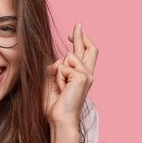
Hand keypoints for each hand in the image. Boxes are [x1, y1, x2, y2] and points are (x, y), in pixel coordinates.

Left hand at [43, 22, 97, 142]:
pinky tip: (62, 89)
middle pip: (90, 48)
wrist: (59, 118)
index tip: (72, 33)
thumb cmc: (54, 104)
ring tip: (60, 88)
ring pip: (68, 57)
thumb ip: (56, 68)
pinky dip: (58, 77)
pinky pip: (63, 67)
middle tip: (78, 24)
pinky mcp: (82, 77)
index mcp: (81, 76)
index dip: (80, 41)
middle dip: (81, 35)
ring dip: (58, 71)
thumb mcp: (51, 81)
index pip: (84, 54)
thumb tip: (59, 60)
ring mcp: (86, 75)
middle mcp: (87, 74)